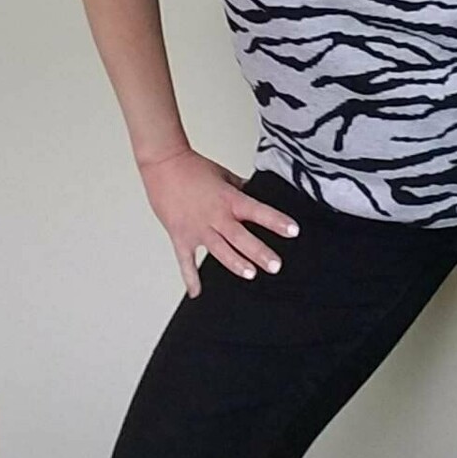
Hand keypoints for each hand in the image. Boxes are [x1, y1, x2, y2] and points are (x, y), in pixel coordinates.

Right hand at [137, 147, 301, 297]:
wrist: (163, 165)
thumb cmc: (192, 167)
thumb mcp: (224, 175)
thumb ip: (240, 190)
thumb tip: (255, 195)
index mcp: (229, 199)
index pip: (258, 211)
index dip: (277, 221)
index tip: (293, 231)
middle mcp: (215, 216)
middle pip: (241, 237)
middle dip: (259, 252)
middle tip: (275, 265)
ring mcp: (197, 228)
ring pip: (219, 250)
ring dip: (235, 263)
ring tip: (250, 273)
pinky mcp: (180, 236)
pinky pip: (186, 261)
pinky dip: (190, 278)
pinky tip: (197, 292)